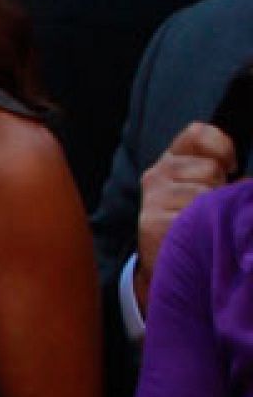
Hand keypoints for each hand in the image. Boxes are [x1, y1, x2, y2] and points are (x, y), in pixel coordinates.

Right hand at [136, 120, 236, 311]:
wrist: (167, 263)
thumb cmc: (193, 220)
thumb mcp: (206, 188)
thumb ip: (222, 173)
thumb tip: (246, 183)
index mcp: (172, 160)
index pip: (197, 133)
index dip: (221, 146)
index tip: (231, 167)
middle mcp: (157, 175)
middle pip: (209, 169)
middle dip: (220, 188)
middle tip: (210, 207)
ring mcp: (153, 199)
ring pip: (204, 193)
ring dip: (212, 211)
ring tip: (202, 223)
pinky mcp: (152, 223)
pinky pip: (193, 218)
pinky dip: (202, 228)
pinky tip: (195, 235)